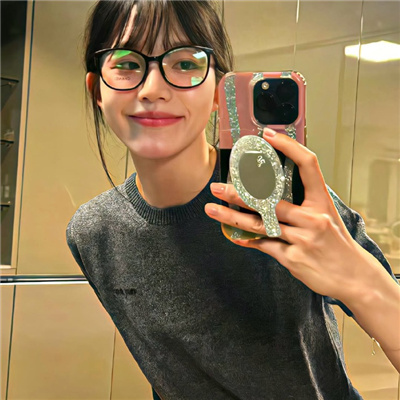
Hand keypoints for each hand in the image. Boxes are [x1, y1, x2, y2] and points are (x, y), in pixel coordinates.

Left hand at [205, 128, 378, 304]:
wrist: (354, 277)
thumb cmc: (338, 245)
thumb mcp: (327, 218)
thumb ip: (303, 206)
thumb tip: (271, 196)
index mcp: (322, 202)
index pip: (308, 165)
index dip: (288, 146)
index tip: (268, 136)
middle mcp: (313, 218)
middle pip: (270, 199)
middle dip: (239, 193)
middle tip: (217, 187)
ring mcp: (302, 239)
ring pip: (260, 224)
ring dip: (232, 217)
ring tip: (212, 209)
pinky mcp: (293, 258)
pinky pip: (264, 246)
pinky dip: (247, 240)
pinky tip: (233, 236)